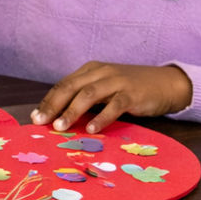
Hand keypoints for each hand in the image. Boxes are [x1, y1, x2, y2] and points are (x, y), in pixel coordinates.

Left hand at [31, 62, 192, 133]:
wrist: (166, 83)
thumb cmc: (130, 89)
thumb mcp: (104, 89)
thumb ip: (85, 98)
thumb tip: (58, 117)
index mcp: (90, 70)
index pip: (63, 84)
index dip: (48, 100)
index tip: (34, 117)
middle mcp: (101, 72)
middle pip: (70, 87)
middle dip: (52, 105)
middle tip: (40, 122)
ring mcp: (117, 81)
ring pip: (88, 94)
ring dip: (72, 111)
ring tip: (59, 127)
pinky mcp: (132, 93)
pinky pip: (114, 105)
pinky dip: (101, 117)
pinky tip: (92, 129)